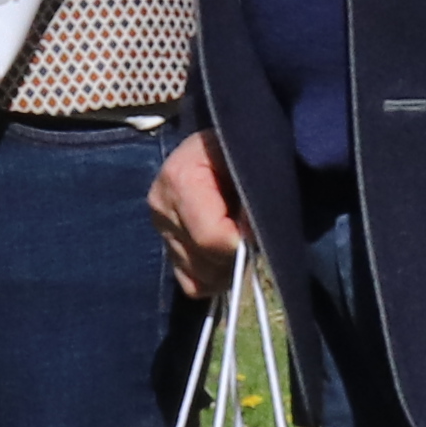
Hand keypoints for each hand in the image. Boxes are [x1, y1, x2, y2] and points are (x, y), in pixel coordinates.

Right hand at [148, 131, 243, 296]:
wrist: (225, 142)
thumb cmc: (244, 147)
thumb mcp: (254, 161)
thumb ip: (256, 195)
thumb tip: (252, 238)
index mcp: (179, 180)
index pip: (211, 238)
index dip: (245, 242)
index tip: (264, 229)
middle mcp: (161, 207)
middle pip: (204, 263)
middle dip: (237, 256)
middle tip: (257, 233)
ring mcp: (161, 230)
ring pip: (198, 277)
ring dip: (227, 268)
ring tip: (244, 241)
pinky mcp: (167, 246)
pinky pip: (190, 283)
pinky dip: (214, 277)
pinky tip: (230, 256)